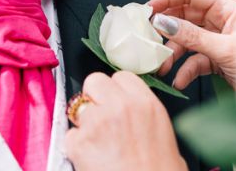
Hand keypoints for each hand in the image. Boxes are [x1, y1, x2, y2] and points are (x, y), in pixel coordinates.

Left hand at [64, 71, 187, 170]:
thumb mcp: (165, 137)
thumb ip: (146, 118)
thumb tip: (137, 117)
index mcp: (146, 104)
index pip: (122, 76)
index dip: (116, 89)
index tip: (115, 100)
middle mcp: (120, 107)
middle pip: (95, 81)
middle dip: (95, 97)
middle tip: (101, 117)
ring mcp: (97, 122)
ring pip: (77, 106)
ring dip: (84, 122)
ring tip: (97, 143)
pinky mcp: (79, 142)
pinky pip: (70, 135)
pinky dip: (76, 146)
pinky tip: (91, 158)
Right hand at [148, 0, 235, 88]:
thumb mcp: (225, 49)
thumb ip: (192, 36)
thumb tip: (162, 22)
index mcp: (228, 8)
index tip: (148, 9)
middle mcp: (223, 20)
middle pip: (186, 17)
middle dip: (167, 30)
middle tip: (147, 38)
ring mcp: (220, 40)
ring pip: (188, 40)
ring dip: (174, 54)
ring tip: (162, 68)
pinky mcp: (219, 59)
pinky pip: (196, 59)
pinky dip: (186, 69)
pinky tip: (179, 81)